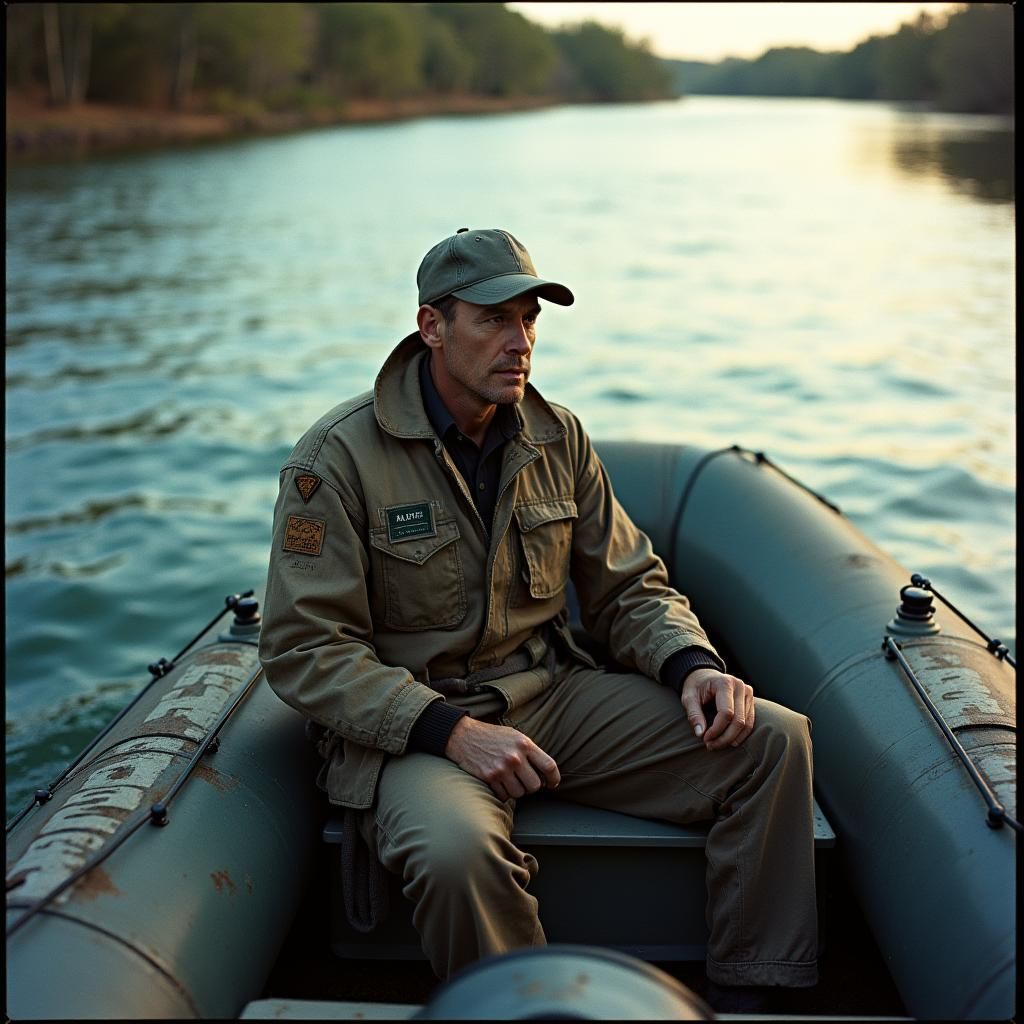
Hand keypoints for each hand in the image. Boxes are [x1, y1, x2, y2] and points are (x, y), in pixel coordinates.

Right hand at [444, 717, 560, 800]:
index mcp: (525, 744)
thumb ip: (530, 751)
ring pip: (520, 793)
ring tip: (509, 780)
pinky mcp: (489, 777)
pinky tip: (499, 783)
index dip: (554, 778)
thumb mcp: (515, 736)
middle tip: (524, 781)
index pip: (549, 766)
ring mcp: (502, 768)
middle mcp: (515, 756)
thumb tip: (545, 772)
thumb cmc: (492, 737)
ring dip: (516, 790)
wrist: (464, 736)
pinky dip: (503, 793)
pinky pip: (504, 796)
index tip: (552, 784)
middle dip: (531, 786)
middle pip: (535, 785)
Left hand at [680, 668, 754, 749]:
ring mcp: (748, 693)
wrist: (704, 675)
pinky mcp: (750, 701)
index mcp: (725, 683)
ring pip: (746, 724)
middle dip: (725, 738)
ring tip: (717, 744)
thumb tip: (700, 734)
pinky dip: (740, 734)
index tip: (705, 739)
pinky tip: (728, 741)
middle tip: (711, 746)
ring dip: (733, 739)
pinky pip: (749, 722)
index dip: (716, 729)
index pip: (726, 713)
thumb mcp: (688, 697)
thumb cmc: (695, 686)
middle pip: (739, 720)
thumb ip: (693, 714)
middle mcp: (740, 687)